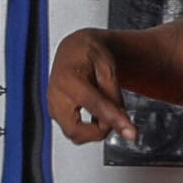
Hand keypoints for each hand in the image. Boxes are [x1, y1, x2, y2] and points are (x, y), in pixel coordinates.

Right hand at [48, 29, 132, 144]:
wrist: (73, 49)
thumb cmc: (88, 54)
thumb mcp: (108, 68)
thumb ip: (114, 95)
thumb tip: (122, 120)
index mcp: (70, 79)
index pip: (95, 106)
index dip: (114, 120)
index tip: (130, 133)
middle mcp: (56, 95)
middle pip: (77, 130)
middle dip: (99, 131)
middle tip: (114, 118)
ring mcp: (52, 106)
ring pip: (73, 134)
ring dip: (92, 130)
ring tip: (105, 112)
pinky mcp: (53, 112)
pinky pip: (71, 129)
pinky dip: (86, 128)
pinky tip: (95, 115)